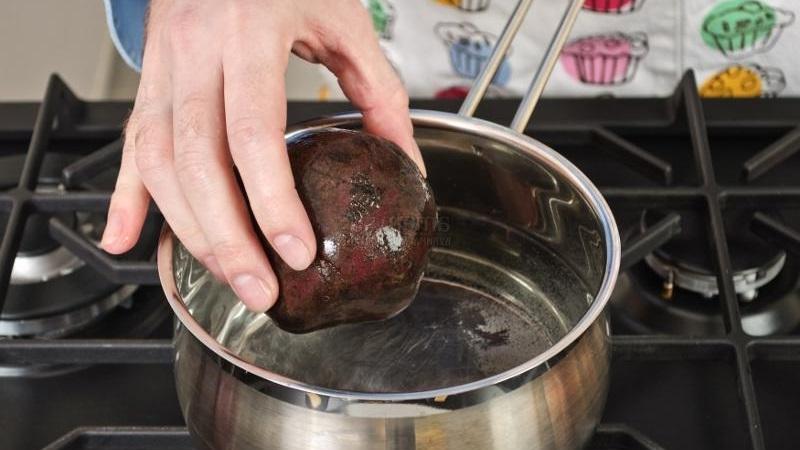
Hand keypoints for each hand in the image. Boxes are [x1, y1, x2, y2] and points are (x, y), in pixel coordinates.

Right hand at [100, 0, 424, 311]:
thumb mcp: (342, 19)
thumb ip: (378, 90)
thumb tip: (404, 160)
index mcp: (249, 31)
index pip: (252, 131)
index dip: (271, 200)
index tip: (296, 251)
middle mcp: (195, 50)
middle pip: (196, 160)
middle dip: (226, 237)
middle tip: (259, 290)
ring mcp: (163, 67)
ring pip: (157, 160)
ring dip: (187, 229)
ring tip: (225, 274)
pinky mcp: (149, 82)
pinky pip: (129, 144)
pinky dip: (124, 196)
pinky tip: (124, 237)